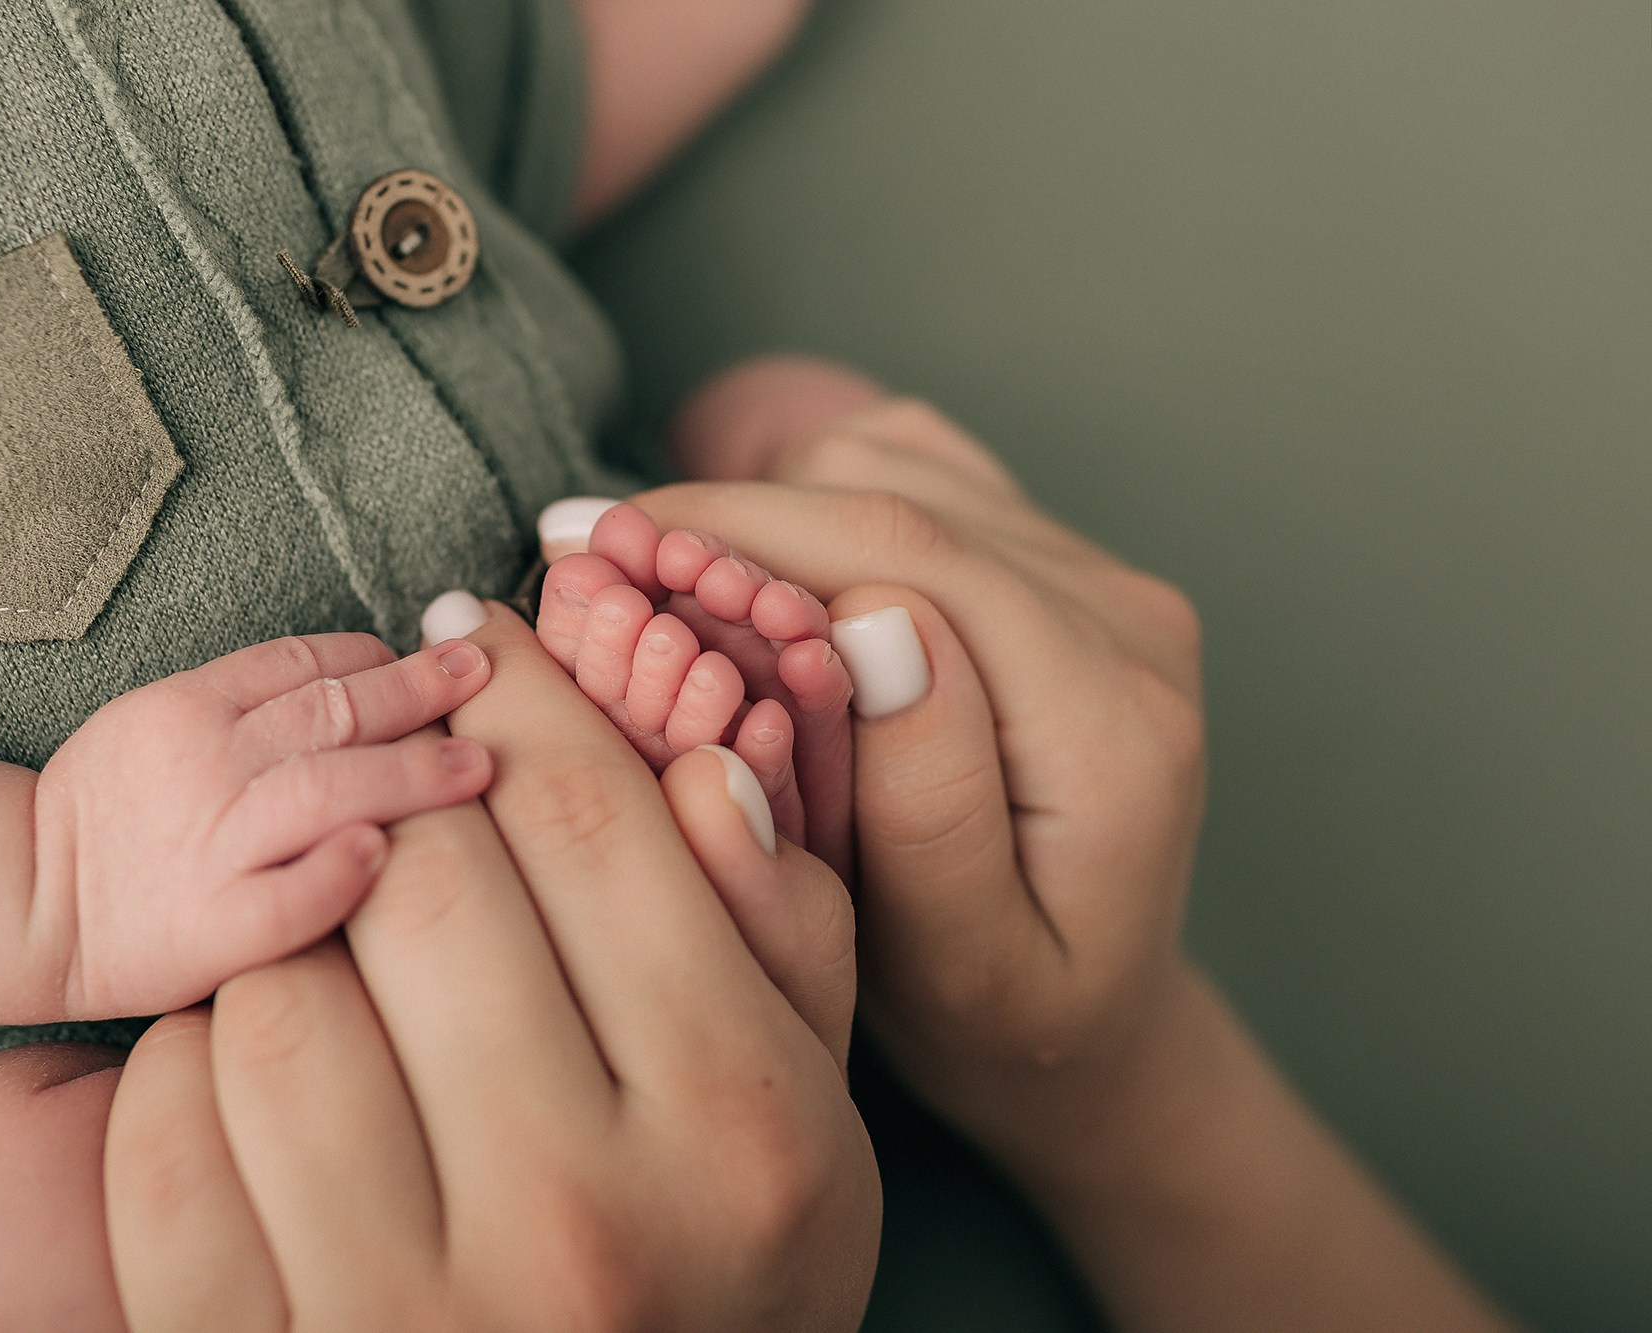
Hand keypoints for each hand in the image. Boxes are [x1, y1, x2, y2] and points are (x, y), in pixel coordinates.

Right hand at [28, 633, 495, 1020]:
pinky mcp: (212, 927)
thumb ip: (249, 703)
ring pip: (325, 790)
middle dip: (419, 693)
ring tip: (478, 768)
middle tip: (485, 682)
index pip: (305, 661)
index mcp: (190, 705)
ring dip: (411, 773)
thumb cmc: (108, 812)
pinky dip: (338, 873)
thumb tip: (367, 681)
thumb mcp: (158, 721)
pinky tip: (386, 856)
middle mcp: (206, 764)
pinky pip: (286, 897)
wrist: (26, 903)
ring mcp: (211, 846)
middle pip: (332, 713)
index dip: (381, 658)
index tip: (438, 663)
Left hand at [104, 606, 879, 1330]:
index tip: (475, 637)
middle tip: (412, 805)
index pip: (600, 826)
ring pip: (281, 996)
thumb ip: (780, 938)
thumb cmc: (719, 1285)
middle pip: (432, 884)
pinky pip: (166, 1133)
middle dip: (411, 806)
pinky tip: (273, 1085)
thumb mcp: (805, 1121)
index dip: (524, 698)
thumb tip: (701, 759)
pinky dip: (196, 1071)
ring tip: (354, 970)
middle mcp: (577, 1223)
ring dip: (301, 944)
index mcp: (733, 1132)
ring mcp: (401, 1311)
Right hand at [636, 388, 1511, 1331]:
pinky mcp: (1057, 562)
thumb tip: (874, 618)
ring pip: (893, 461)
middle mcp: (1124, 621)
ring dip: (766, 503)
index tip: (596, 548)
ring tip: (661, 587)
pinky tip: (746, 566)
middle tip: (587, 558)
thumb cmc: (1005, 1016)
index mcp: (1110, 719)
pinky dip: (812, 493)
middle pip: (893, 491)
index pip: (905, 557)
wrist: (1092, 1022)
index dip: (736, 531)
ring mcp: (1097, 578)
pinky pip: (915, 466)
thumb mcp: (962, 963)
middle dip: (726, 512)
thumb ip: (929, 804)